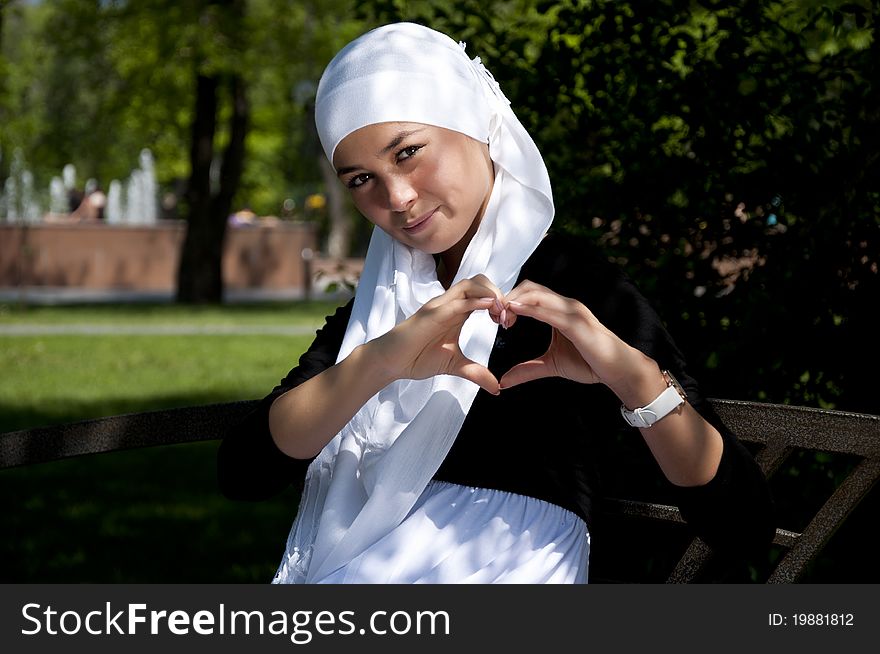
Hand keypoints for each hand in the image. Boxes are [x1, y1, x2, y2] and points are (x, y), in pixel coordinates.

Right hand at [370, 274, 505, 393]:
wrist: (390, 362)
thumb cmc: (417, 358)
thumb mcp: (455, 366)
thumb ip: (476, 373)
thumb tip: (497, 389)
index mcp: (457, 312)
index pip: (483, 293)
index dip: (500, 303)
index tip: (508, 323)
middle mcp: (449, 304)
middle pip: (479, 281)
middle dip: (499, 293)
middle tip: (507, 317)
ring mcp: (440, 307)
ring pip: (469, 284)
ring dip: (490, 294)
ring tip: (500, 313)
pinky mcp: (431, 314)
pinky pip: (456, 302)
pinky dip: (474, 301)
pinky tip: (488, 308)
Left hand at [498, 280, 637, 391]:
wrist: (618, 370)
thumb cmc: (590, 363)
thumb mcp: (551, 365)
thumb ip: (528, 370)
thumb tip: (503, 381)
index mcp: (559, 310)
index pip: (529, 294)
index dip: (509, 300)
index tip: (495, 317)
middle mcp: (566, 305)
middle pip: (530, 288)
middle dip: (507, 297)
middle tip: (492, 315)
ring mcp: (573, 312)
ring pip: (538, 295)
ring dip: (515, 301)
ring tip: (498, 314)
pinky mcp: (578, 323)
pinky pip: (550, 312)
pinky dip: (531, 309)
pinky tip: (515, 310)